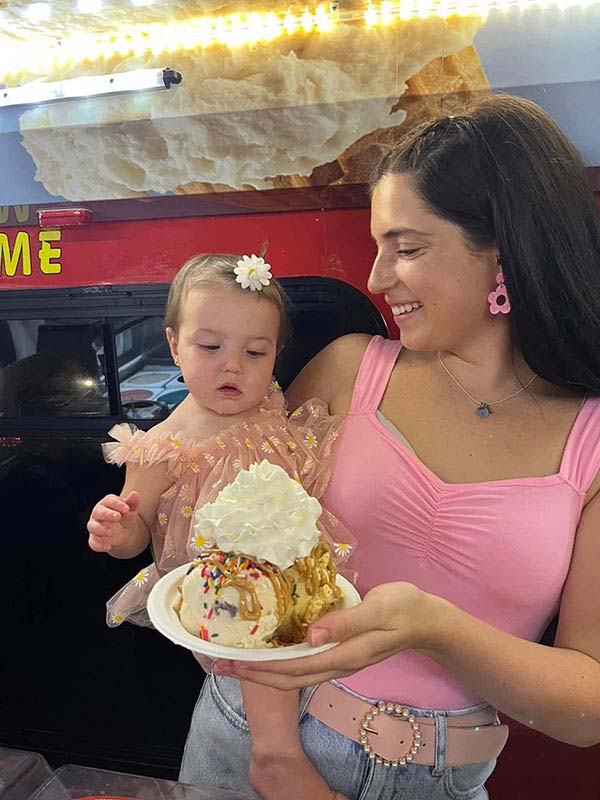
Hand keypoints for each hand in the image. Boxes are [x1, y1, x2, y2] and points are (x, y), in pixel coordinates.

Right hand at [87, 491, 140, 552]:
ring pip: (93, 526)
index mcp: (106, 503)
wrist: (123, 531)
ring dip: (101, 529)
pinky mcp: (94, 539)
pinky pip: (93, 542)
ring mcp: (94, 526)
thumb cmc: (125, 516)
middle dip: (107, 514)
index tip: (126, 509)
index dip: (117, 504)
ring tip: (111, 532)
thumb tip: (135, 494)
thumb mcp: (131, 510)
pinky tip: (108, 546)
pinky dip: (99, 545)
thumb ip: (132, 502)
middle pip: (98, 512)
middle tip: (118, 517)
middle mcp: (98, 513)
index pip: (109, 500)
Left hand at [214, 582, 435, 689]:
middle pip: (289, 678)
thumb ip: (346, 623)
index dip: (261, 669)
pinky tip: (270, 654)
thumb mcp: (378, 610)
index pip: (294, 669)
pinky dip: (281, 663)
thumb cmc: (404, 608)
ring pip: (295, 674)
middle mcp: (338, 664)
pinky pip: (304, 665)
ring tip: (237, 664)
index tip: (233, 665)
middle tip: (221, 667)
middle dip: (254, 675)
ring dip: (264, 671)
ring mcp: (340, 661)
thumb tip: (311, 636)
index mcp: (344, 655)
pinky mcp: (341, 652)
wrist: (427, 620)